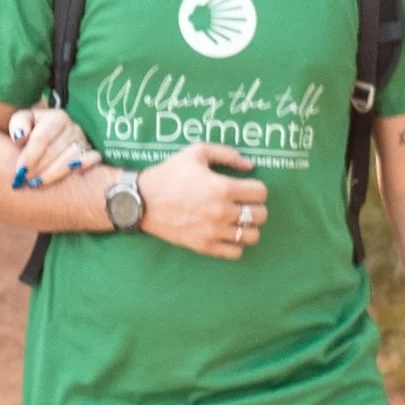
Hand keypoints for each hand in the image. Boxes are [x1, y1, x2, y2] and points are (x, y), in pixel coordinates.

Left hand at [8, 105, 97, 188]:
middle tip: (24, 180)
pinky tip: (67, 180)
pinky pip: (93, 160)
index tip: (19, 170)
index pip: (42, 138)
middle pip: (56, 150)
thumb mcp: (23, 120)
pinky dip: (81, 168)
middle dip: (39, 167)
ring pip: (71, 159)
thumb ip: (19, 124)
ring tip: (37, 184)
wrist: (50, 136)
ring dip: (53, 174)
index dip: (30, 155)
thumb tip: (20, 137)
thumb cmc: (33, 129)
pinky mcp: (92, 153)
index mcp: (57, 117)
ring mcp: (85, 141)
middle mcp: (74, 127)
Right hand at [138, 141, 269, 259]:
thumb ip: (227, 155)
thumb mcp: (197, 152)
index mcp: (223, 188)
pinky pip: (235, 252)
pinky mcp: (204, 246)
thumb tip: (249, 165)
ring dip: (248, 226)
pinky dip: (236, 244)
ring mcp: (214, 232)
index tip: (247, 188)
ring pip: (252, 236)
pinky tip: (227, 233)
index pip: (261, 193)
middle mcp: (222, 212)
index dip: (256, 188)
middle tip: (244, 204)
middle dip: (256, 207)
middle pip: (261, 215)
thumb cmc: (170, 174)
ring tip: (237, 220)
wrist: (142, 201)